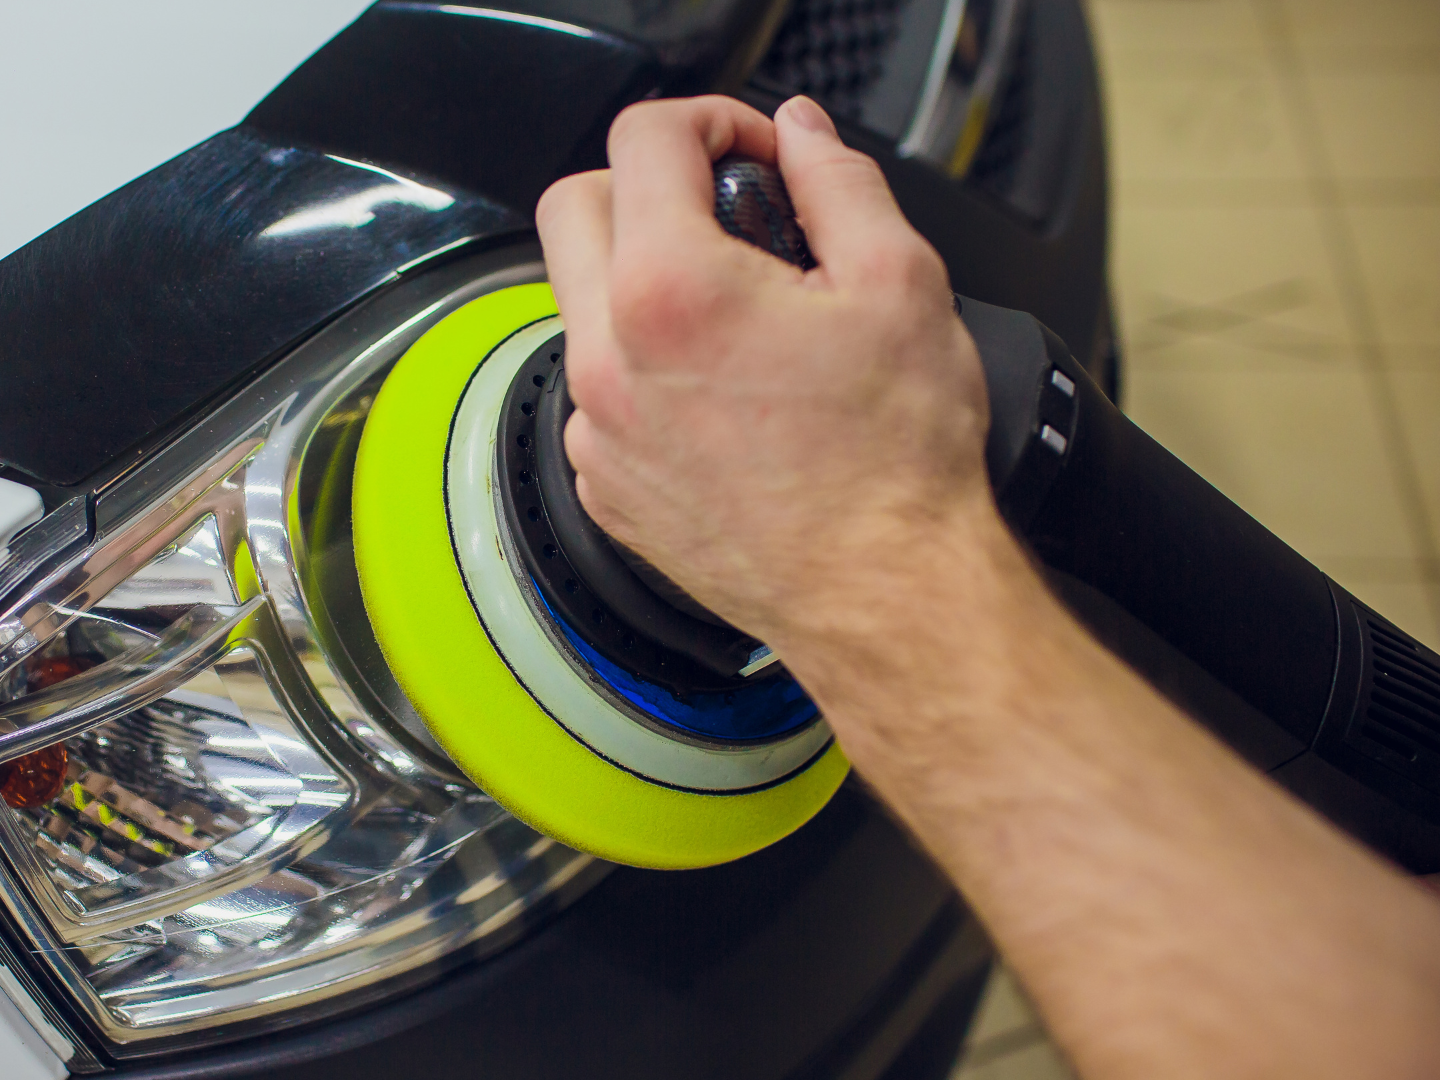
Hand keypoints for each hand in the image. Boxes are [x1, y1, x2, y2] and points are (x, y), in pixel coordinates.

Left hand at [537, 94, 1011, 664]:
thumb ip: (836, 183)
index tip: (751, 149)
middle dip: (643, 183)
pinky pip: (596, 390)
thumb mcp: (900, 281)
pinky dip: (641, 367)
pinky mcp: (601, 482)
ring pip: (578, 304)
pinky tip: (718, 391)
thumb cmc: (894, 465)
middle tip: (719, 208)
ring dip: (639, 278)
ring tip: (732, 309)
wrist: (881, 594)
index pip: (642, 139)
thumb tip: (800, 138)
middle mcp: (609, 359)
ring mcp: (597, 428)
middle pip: (572, 206)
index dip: (711, 118)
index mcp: (671, 293)